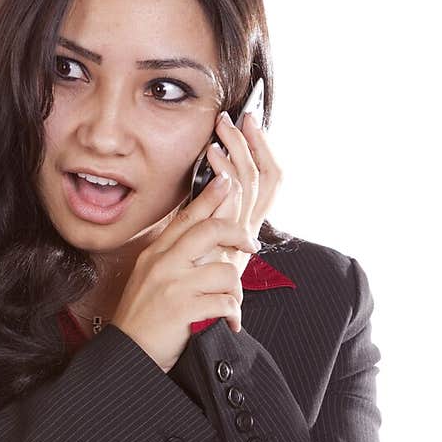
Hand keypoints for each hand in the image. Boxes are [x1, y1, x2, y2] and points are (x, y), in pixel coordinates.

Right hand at [110, 175, 261, 372]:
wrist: (127, 355)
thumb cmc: (143, 320)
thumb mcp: (150, 278)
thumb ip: (173, 257)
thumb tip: (206, 239)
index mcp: (155, 253)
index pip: (187, 216)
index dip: (210, 196)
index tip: (228, 183)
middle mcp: (163, 263)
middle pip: (211, 230)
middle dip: (238, 233)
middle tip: (251, 245)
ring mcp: (172, 285)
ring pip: (226, 271)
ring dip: (236, 291)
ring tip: (230, 306)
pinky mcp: (182, 309)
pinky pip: (225, 302)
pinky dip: (233, 315)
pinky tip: (227, 324)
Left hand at [191, 110, 282, 277]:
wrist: (177, 326)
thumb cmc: (180, 292)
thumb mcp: (191, 250)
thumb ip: (199, 223)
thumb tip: (195, 192)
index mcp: (240, 229)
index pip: (264, 182)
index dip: (261, 151)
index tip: (249, 124)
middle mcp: (246, 231)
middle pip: (263, 177)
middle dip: (253, 142)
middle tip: (239, 115)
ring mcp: (240, 236)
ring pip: (250, 182)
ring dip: (237, 149)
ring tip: (222, 127)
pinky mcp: (230, 242)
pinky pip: (233, 199)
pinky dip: (223, 172)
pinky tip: (210, 155)